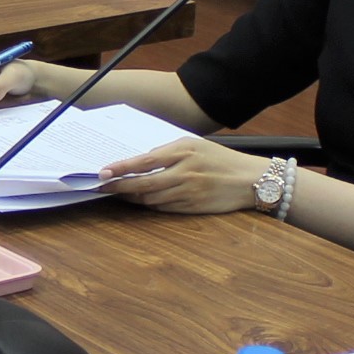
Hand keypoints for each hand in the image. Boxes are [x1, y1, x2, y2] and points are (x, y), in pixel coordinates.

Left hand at [97, 136, 260, 213]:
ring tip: (119, 193)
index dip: (121, 168)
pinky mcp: (192, 207)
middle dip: (119, 187)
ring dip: (132, 198)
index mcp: (184, 152)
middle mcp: (185, 172)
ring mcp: (189, 192)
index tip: (103, 171)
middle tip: (102, 187)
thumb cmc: (221, 159)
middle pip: (143, 184)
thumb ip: (169, 151)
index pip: (145, 161)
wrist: (251, 180)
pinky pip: (164, 208)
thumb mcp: (196, 145)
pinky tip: (141, 201)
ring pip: (151, 199)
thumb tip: (142, 160)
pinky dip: (149, 205)